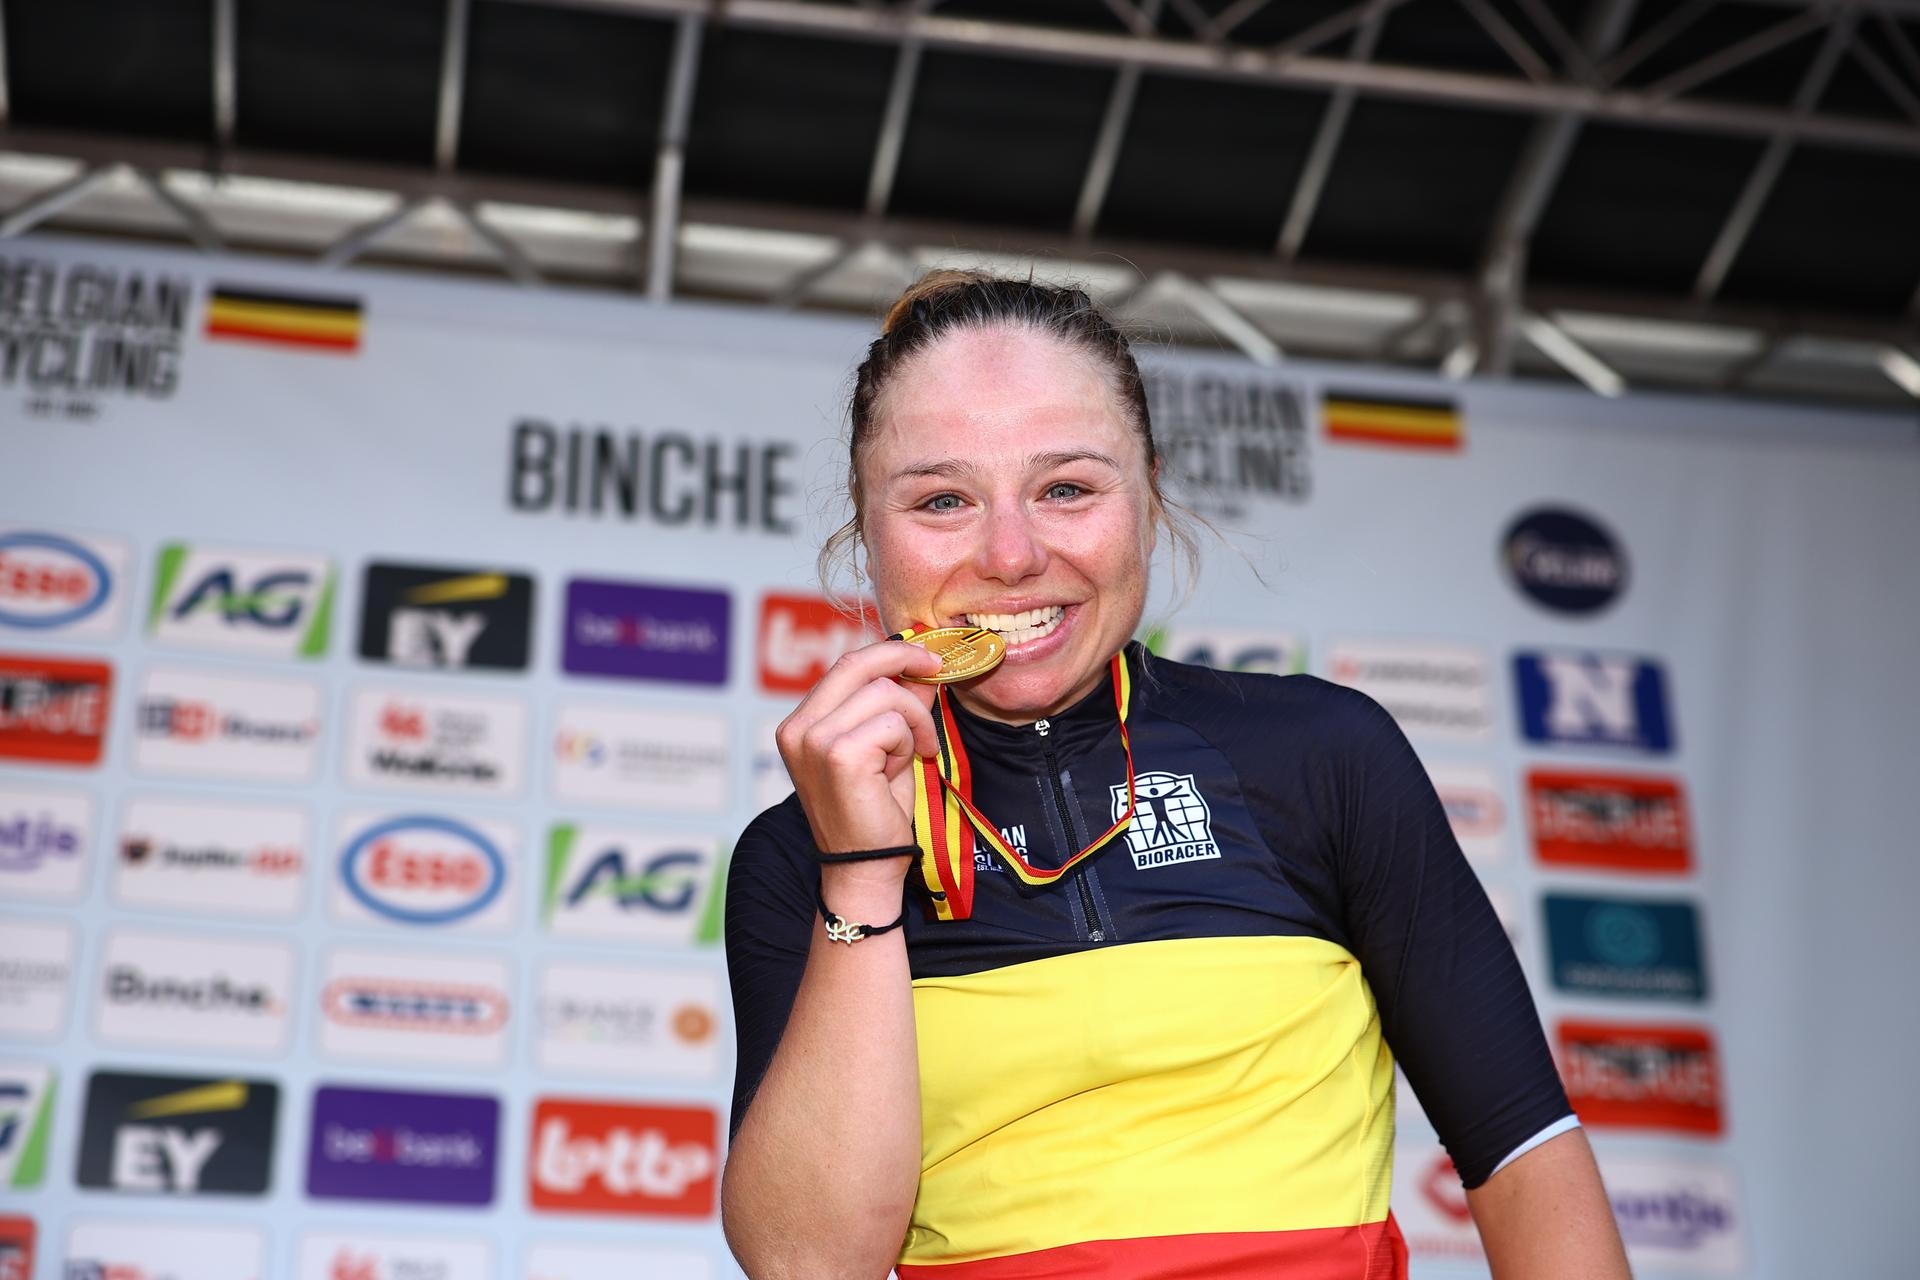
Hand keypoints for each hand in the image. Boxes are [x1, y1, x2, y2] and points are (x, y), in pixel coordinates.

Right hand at [776, 639, 943, 880]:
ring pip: (884, 694)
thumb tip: (920, 668)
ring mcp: (814, 741)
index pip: (845, 666)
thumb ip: (895, 706)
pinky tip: (900, 769)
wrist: (865, 867)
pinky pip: (893, 723)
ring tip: (913, 752)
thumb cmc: (874, 813)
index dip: (888, 653)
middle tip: (937, 670)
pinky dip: (908, 742)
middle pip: (858, 665)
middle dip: (905, 659)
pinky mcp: (839, 755)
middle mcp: (798, 728)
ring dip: (912, 721)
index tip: (923, 658)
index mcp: (800, 724)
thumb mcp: (886, 747)